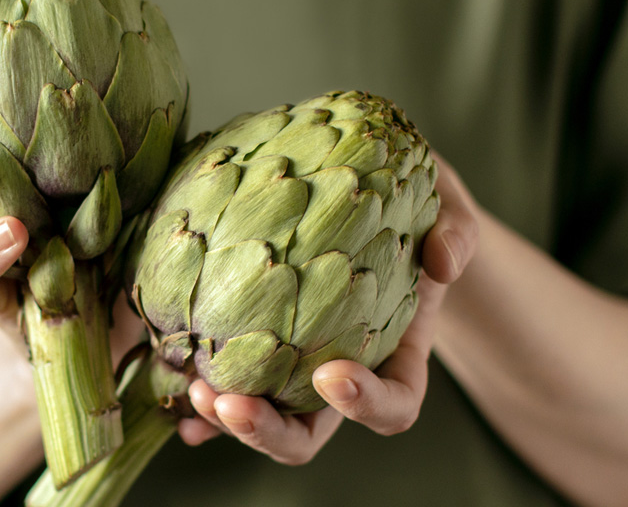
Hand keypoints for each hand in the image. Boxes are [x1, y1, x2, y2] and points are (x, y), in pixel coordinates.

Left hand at [179, 153, 479, 463]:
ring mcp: (292, 363)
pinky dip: (198, 395)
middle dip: (271, 431)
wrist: (368, 194)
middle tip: (234, 403)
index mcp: (396, 352)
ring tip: (196, 390)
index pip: (395, 404)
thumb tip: (443, 261)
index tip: (334, 373)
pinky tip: (172, 384)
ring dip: (225, 417)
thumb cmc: (414, 207)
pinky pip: (226, 377)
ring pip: (261, 416)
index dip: (367, 404)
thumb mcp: (448, 207)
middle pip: (310, 433)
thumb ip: (456, 231)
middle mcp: (339, 371)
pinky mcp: (253, 340)